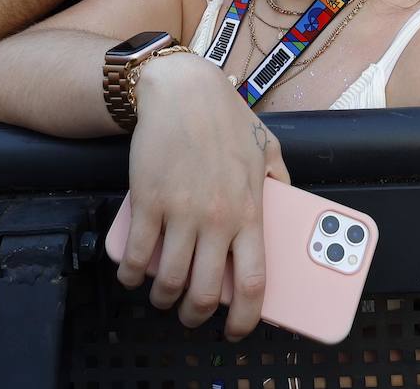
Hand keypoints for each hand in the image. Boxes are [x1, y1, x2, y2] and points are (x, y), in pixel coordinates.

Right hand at [118, 53, 289, 338]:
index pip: (254, 282)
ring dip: (162, 299)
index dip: (245, 318)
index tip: (236, 329)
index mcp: (250, 211)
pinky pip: (135, 255)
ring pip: (168, 281)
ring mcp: (180, 212)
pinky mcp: (148, 202)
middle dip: (195, 315)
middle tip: (191, 314)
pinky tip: (131, 274)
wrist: (181, 90)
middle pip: (205, 293)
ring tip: (162, 295)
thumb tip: (289, 202)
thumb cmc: (225, 116)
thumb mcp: (267, 146)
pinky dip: (130, 274)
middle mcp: (217, 218)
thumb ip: (280, 180)